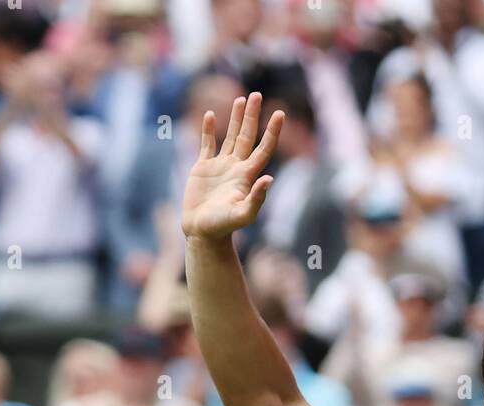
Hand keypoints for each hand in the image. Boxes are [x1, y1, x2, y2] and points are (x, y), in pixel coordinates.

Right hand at [182, 92, 282, 240]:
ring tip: (241, 99)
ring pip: (231, 137)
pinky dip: (208, 130)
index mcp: (247, 176)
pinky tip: (210, 115)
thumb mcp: (242, 215)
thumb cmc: (223, 227)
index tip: (281, 113)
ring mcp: (220, 167)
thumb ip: (256, 199)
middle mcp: (236, 168)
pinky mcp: (203, 169)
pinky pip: (207, 144)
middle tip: (257, 95)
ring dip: (236, 118)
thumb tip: (269, 178)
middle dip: (253, 116)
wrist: (201, 233)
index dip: (272, 132)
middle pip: (248, 136)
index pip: (263, 149)